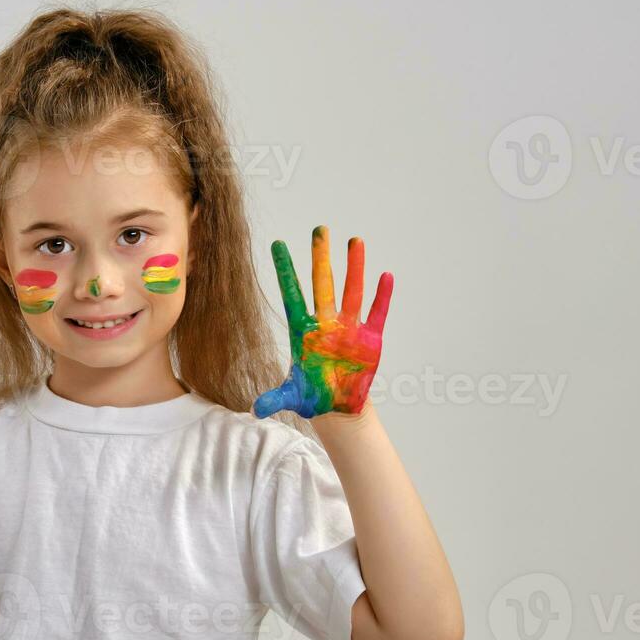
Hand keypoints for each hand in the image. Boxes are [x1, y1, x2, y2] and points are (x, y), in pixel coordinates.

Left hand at [255, 225, 391, 418]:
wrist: (338, 408)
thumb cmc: (312, 398)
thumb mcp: (292, 397)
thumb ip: (274, 398)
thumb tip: (254, 410)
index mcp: (303, 332)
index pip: (292, 295)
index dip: (285, 271)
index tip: (278, 244)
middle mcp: (326, 324)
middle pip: (322, 285)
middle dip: (321, 258)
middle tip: (319, 229)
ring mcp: (349, 329)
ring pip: (352, 292)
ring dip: (355, 267)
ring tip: (355, 240)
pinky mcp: (370, 340)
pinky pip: (377, 314)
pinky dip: (382, 296)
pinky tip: (385, 276)